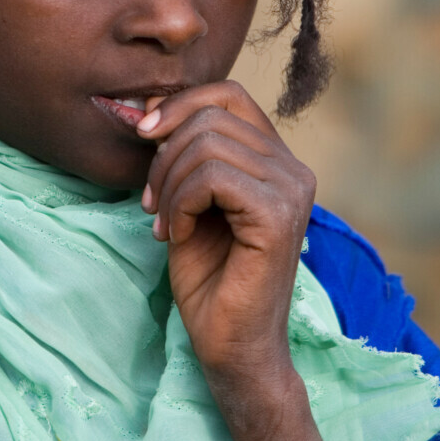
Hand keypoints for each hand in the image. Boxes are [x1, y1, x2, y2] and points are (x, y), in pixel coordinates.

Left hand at [137, 80, 315, 389]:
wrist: (230, 345)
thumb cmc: (209, 278)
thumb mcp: (189, 199)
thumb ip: (183, 152)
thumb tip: (149, 106)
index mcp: (278, 160)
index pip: (229, 95)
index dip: (179, 105)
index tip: (144, 137)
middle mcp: (294, 169)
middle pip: (212, 116)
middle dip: (165, 155)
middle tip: (152, 204)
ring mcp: (292, 190)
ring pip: (206, 145)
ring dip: (169, 185)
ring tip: (166, 225)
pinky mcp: (277, 215)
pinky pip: (211, 177)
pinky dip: (180, 203)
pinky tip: (179, 236)